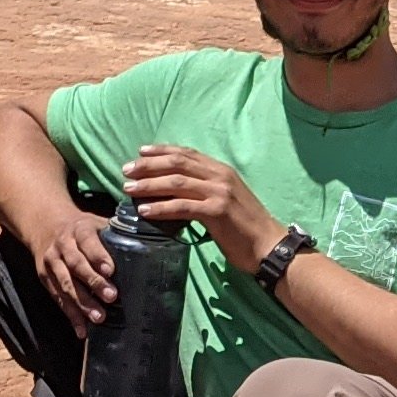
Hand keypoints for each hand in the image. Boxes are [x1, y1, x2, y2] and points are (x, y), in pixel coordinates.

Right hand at [31, 200, 119, 331]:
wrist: (45, 226)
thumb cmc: (82, 229)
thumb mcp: (97, 223)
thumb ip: (116, 235)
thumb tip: (151, 247)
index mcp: (79, 229)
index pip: (88, 242)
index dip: (98, 256)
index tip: (111, 270)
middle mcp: (63, 245)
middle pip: (76, 265)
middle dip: (93, 282)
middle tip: (111, 297)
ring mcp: (52, 263)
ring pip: (66, 284)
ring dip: (82, 303)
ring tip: (99, 318)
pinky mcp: (45, 278)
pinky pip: (58, 299)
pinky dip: (71, 315)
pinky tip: (82, 330)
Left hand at [123, 143, 280, 270]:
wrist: (269, 245)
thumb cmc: (246, 227)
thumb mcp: (226, 200)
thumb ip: (205, 190)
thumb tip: (175, 191)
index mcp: (222, 170)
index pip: (187, 153)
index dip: (161, 151)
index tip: (140, 153)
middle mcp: (220, 176)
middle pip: (177, 164)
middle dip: (148, 165)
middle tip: (126, 170)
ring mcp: (219, 193)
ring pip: (176, 182)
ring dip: (149, 185)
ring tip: (129, 189)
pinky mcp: (217, 211)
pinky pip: (182, 206)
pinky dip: (162, 207)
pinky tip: (146, 210)